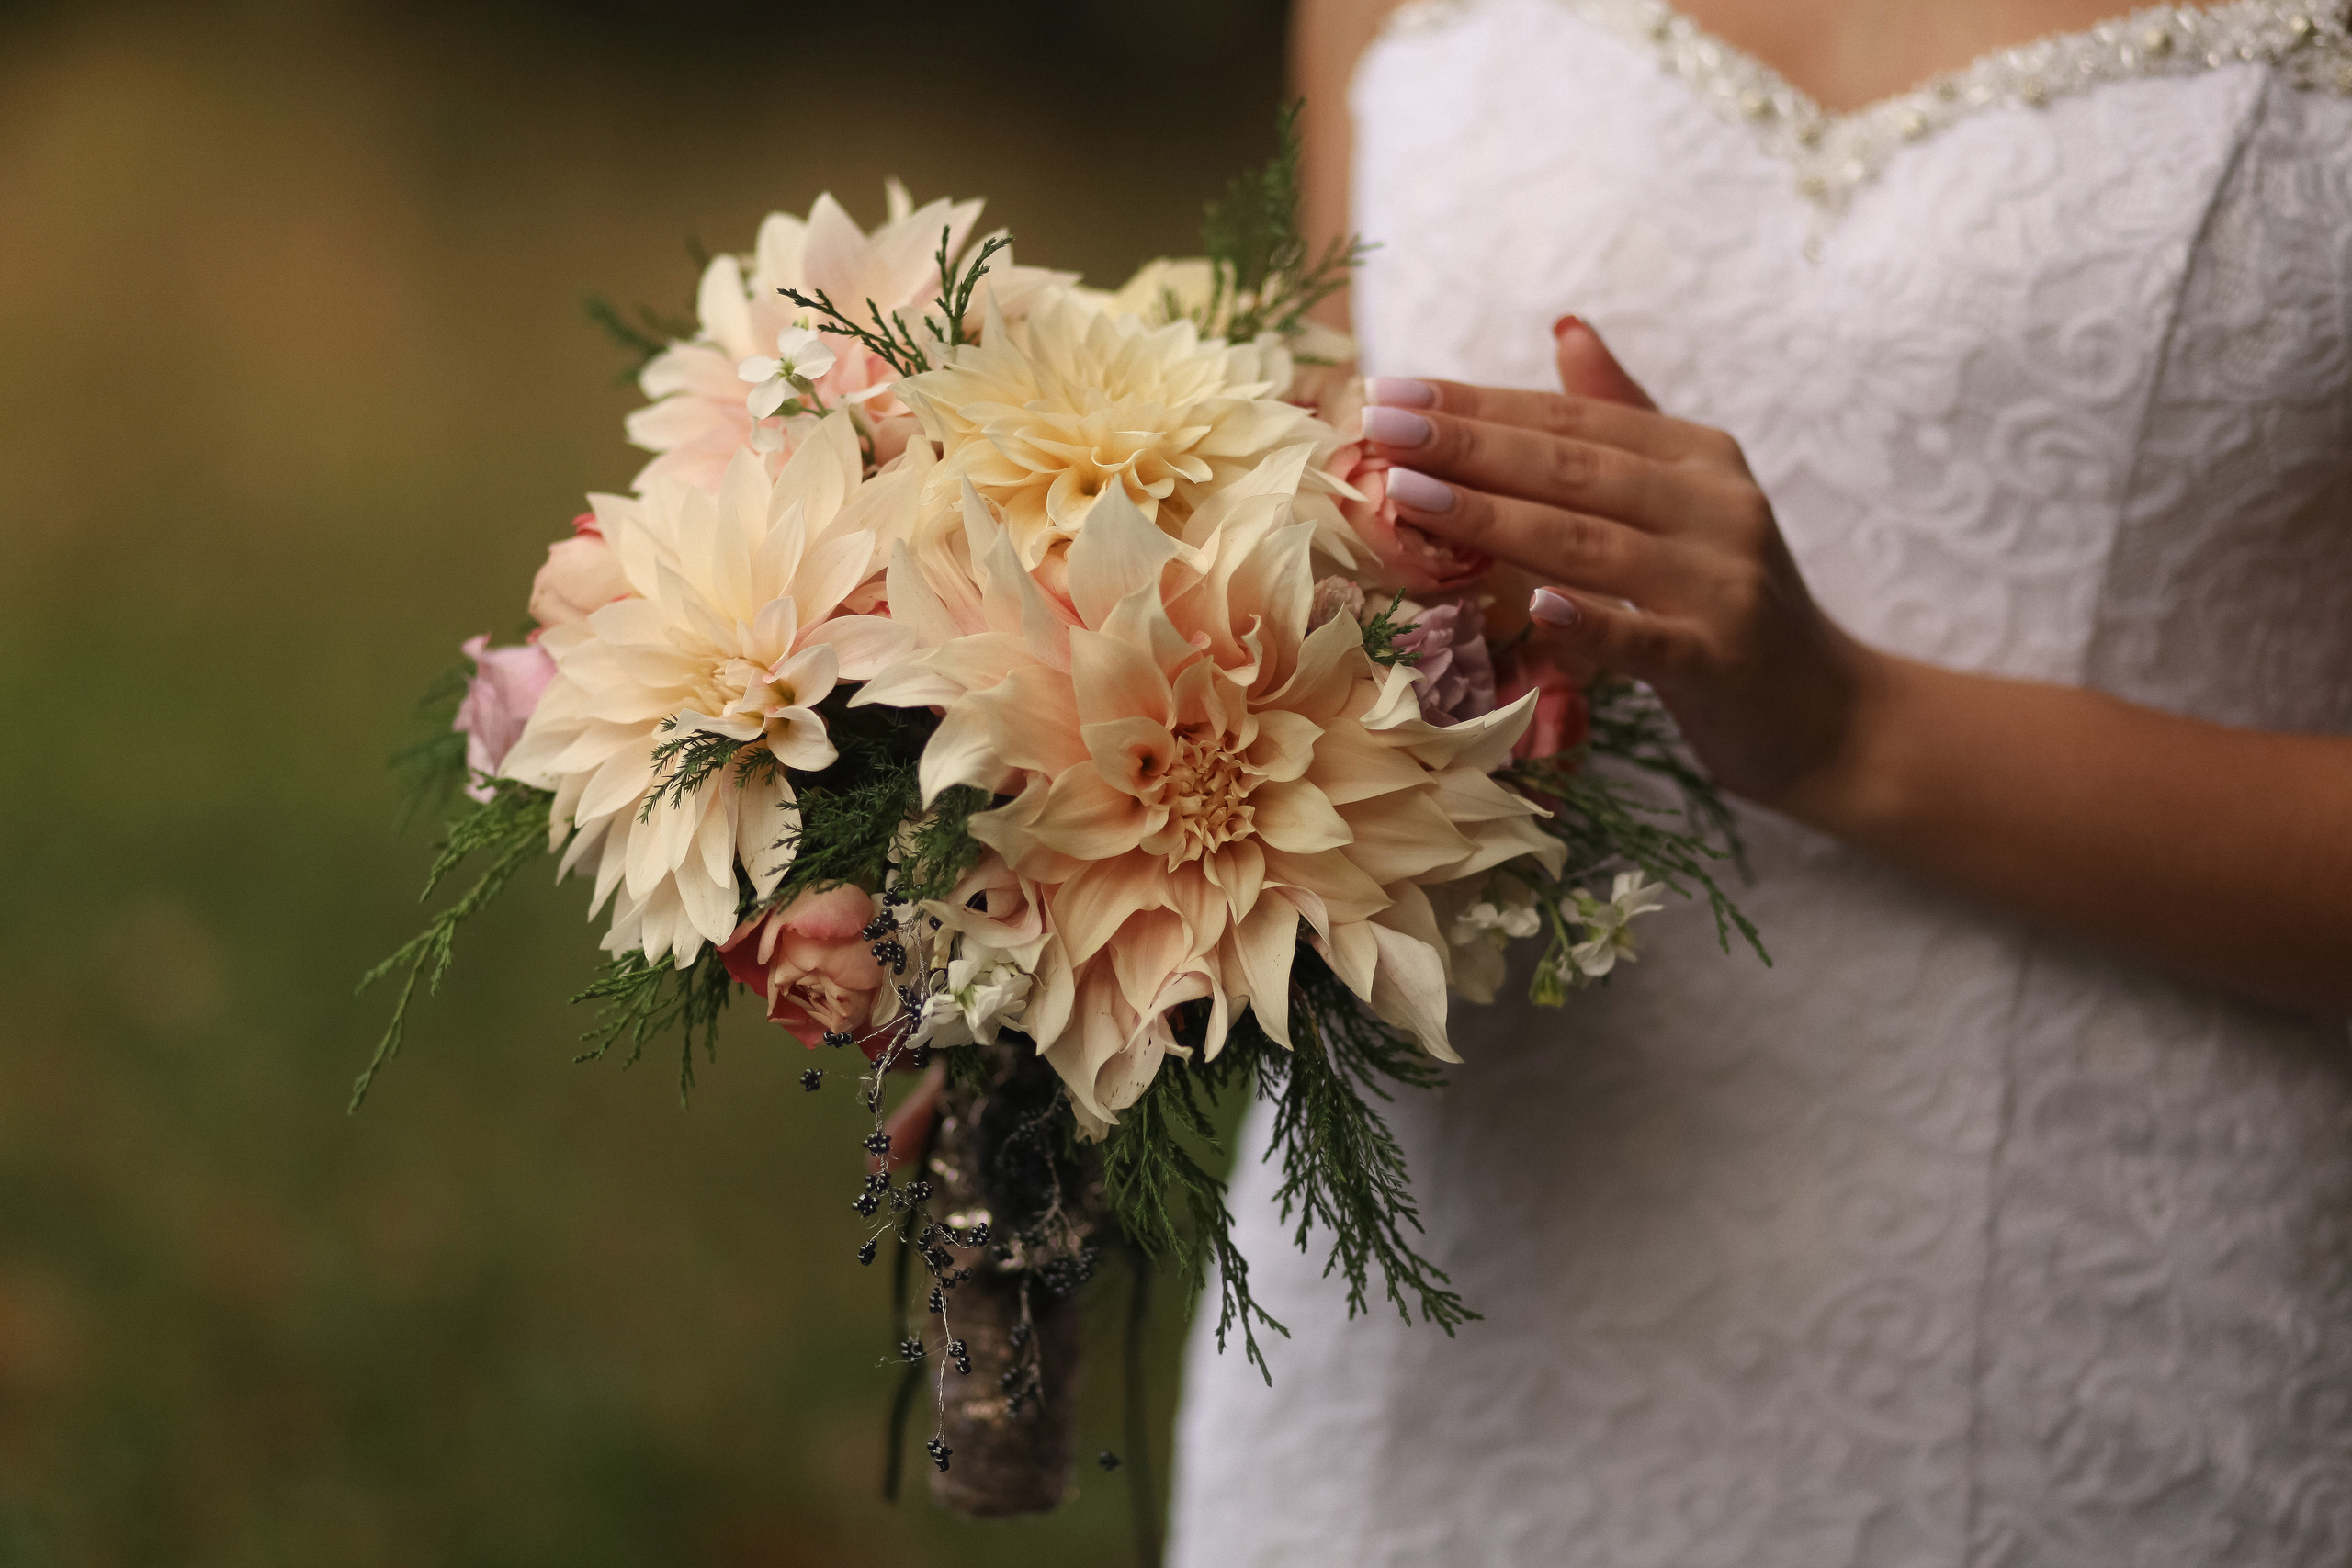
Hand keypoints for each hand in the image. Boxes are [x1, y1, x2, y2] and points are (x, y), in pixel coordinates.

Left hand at [1360, 319, 1883, 815]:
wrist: (1828, 713)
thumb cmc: (1727, 603)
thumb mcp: (1686, 499)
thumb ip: (1626, 417)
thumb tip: (1565, 328)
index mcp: (1698, 457)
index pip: (1570, 420)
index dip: (1478, 403)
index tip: (1390, 391)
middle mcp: (1714, 506)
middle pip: (1572, 468)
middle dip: (1467, 444)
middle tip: (1379, 426)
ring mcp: (1720, 583)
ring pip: (1590, 542)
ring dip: (1493, 517)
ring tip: (1407, 497)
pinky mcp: (1720, 660)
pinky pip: (1643, 640)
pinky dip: (1589, 622)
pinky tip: (1533, 606)